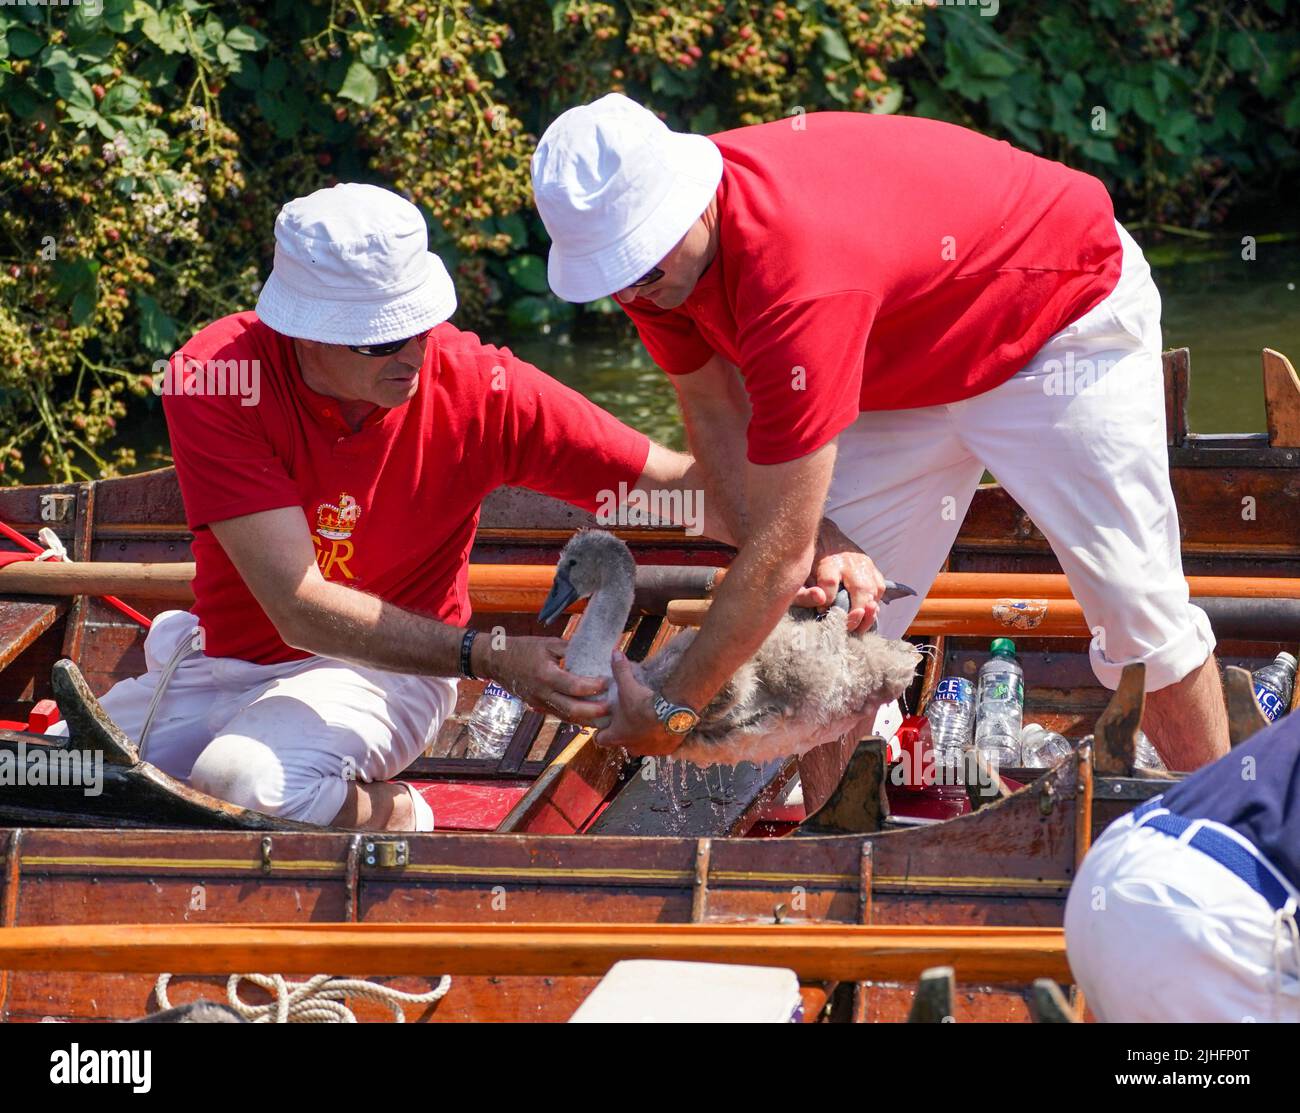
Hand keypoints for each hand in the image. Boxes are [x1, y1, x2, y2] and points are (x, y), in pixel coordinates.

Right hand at [483, 635, 609, 723]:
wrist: (497, 661)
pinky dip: (575, 718)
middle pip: (571, 709)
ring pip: (566, 717)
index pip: (573, 686)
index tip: (608, 681)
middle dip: (593, 711)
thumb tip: (594, 653)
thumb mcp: (548, 643)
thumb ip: (570, 649)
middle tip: (610, 707)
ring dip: (586, 719)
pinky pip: (559, 715)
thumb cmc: (523, 648)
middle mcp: (542, 692)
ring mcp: (539, 702)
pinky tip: (589, 717)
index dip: (592, 686)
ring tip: (604, 716)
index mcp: (545, 674)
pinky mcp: (538, 706)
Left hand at [595, 652, 684, 756]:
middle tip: (629, 717)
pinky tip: (664, 724)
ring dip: (644, 735)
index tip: (603, 725)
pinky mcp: (667, 750)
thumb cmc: (645, 703)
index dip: (601, 732)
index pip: (601, 739)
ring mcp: (650, 750)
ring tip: (649, 719)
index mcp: (617, 735)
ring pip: (643, 744)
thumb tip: (614, 653)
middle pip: (623, 742)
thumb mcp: (628, 685)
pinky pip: (661, 745)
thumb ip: (620, 670)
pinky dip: (661, 737)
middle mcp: (632, 746)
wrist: (674, 713)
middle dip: (625, 732)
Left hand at [791, 516, 884, 632]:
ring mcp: (864, 564)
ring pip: (874, 590)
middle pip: (860, 588)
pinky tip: (866, 614)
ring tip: (860, 627)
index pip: (829, 582)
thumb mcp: (801, 573)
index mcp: (828, 560)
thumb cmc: (811, 559)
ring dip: (869, 612)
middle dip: (856, 611)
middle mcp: (850, 562)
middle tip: (848, 626)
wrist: (826, 535)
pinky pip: (880, 588)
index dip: (827, 600)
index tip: (821, 611)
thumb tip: (821, 603)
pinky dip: (875, 603)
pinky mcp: (872, 567)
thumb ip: (804, 592)